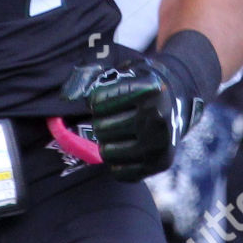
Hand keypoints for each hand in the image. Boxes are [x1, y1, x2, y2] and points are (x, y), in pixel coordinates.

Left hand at [69, 50, 196, 182]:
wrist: (176, 99)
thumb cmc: (140, 83)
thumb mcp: (122, 71)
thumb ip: (91, 78)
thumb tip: (67, 97)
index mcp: (148, 90)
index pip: (98, 101)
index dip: (96, 100)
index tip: (105, 98)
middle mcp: (157, 118)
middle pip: (101, 128)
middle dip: (102, 122)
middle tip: (115, 116)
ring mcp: (160, 143)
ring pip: (107, 152)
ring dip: (107, 142)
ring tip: (120, 131)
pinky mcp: (160, 164)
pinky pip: (120, 172)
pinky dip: (118, 161)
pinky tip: (128, 146)